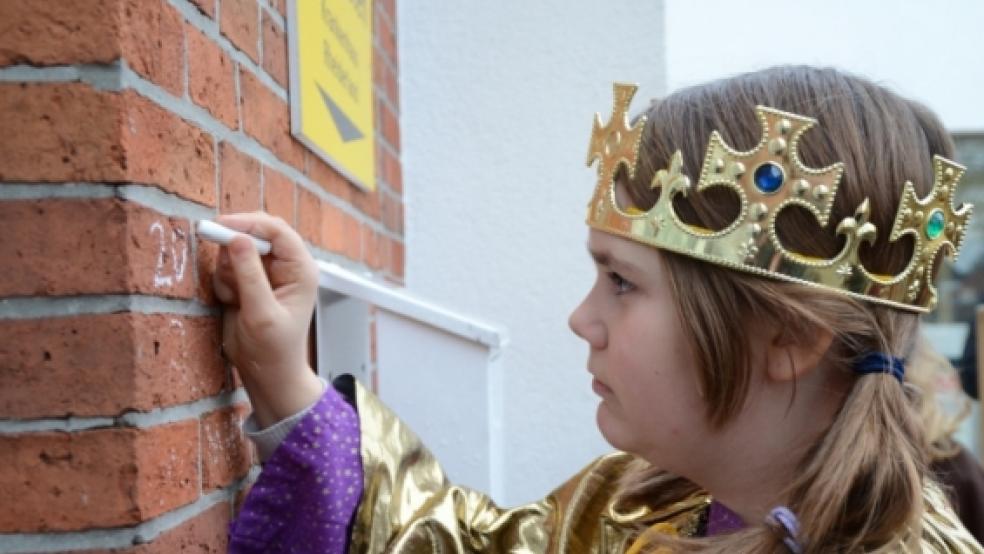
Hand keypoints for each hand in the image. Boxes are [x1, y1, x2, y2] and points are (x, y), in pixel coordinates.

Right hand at [212, 212, 322, 427]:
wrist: (266, 373)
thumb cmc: (273, 349)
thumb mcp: (261, 313)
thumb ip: (249, 275)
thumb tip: (237, 239)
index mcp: (300, 269)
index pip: (277, 231)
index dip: (249, 223)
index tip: (221, 226)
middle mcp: (285, 266)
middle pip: (255, 234)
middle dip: (234, 250)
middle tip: (223, 270)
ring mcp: (266, 272)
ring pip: (236, 250)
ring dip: (228, 271)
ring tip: (235, 299)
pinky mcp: (248, 281)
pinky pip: (227, 267)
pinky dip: (224, 281)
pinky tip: (232, 302)